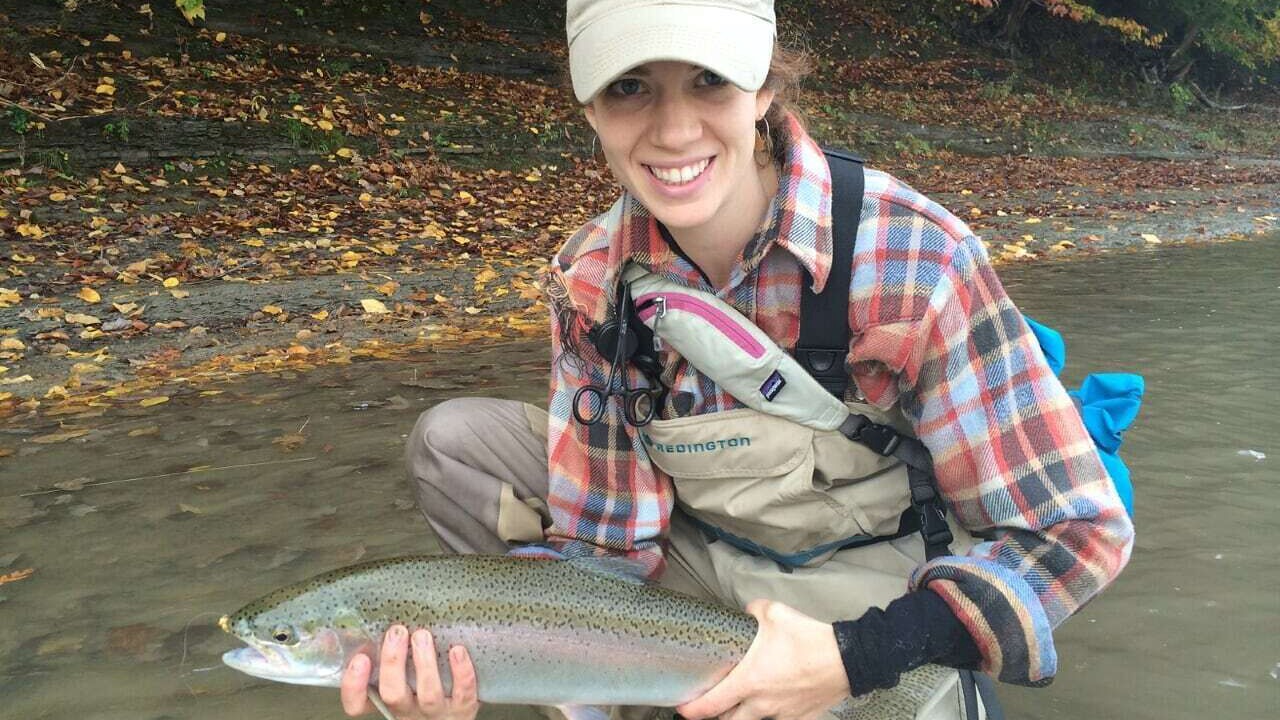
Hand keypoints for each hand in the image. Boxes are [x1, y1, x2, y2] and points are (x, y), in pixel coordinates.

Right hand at [340, 624, 479, 719]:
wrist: (456, 714)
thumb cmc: (425, 687)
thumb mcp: (402, 676)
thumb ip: (388, 655)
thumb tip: (366, 622)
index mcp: (388, 701)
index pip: (358, 704)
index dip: (354, 685)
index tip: (360, 658)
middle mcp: (408, 710)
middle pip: (392, 694)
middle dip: (392, 662)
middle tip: (396, 632)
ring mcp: (435, 712)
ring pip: (428, 694)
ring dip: (425, 663)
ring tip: (423, 636)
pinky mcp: (462, 710)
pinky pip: (463, 694)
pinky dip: (461, 672)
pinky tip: (458, 650)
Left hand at [676, 600, 850, 719]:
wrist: (846, 659)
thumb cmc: (807, 638)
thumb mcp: (773, 613)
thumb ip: (751, 613)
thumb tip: (745, 615)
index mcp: (749, 681)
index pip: (710, 705)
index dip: (692, 710)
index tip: (683, 707)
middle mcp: (762, 704)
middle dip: (716, 717)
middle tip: (712, 705)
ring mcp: (781, 714)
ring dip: (743, 715)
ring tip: (742, 703)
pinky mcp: (800, 718)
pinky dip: (771, 714)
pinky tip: (774, 702)